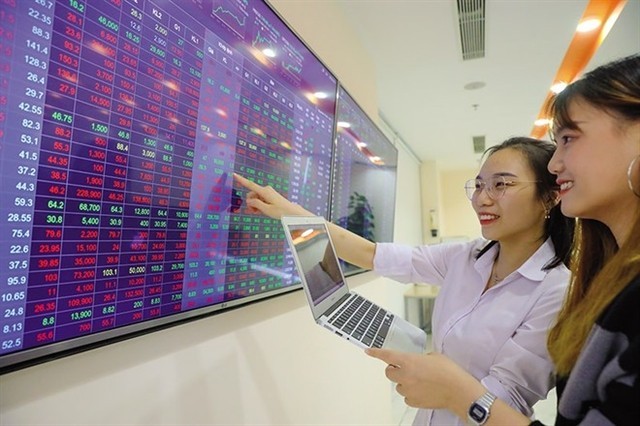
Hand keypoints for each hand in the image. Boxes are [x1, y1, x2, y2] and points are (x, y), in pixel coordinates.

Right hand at [233, 173, 311, 218]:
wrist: (291, 212)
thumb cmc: (281, 211)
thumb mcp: (266, 209)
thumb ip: (256, 204)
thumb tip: (249, 200)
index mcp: (264, 191)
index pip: (250, 185)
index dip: (241, 180)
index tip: (234, 174)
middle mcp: (265, 190)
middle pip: (251, 194)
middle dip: (250, 203)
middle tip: (254, 212)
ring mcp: (268, 192)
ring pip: (255, 198)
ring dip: (255, 205)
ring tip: (259, 212)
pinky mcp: (269, 195)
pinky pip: (260, 199)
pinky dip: (259, 204)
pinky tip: (261, 210)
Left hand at [365, 348, 480, 410]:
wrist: (458, 390)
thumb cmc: (449, 371)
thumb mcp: (434, 356)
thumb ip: (421, 358)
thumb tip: (418, 361)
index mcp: (409, 361)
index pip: (387, 356)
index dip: (376, 353)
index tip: (369, 351)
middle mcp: (405, 375)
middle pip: (389, 373)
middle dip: (395, 369)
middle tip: (407, 369)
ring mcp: (408, 390)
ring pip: (398, 386)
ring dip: (404, 382)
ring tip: (421, 381)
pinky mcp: (413, 401)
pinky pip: (406, 396)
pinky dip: (411, 393)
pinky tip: (423, 390)